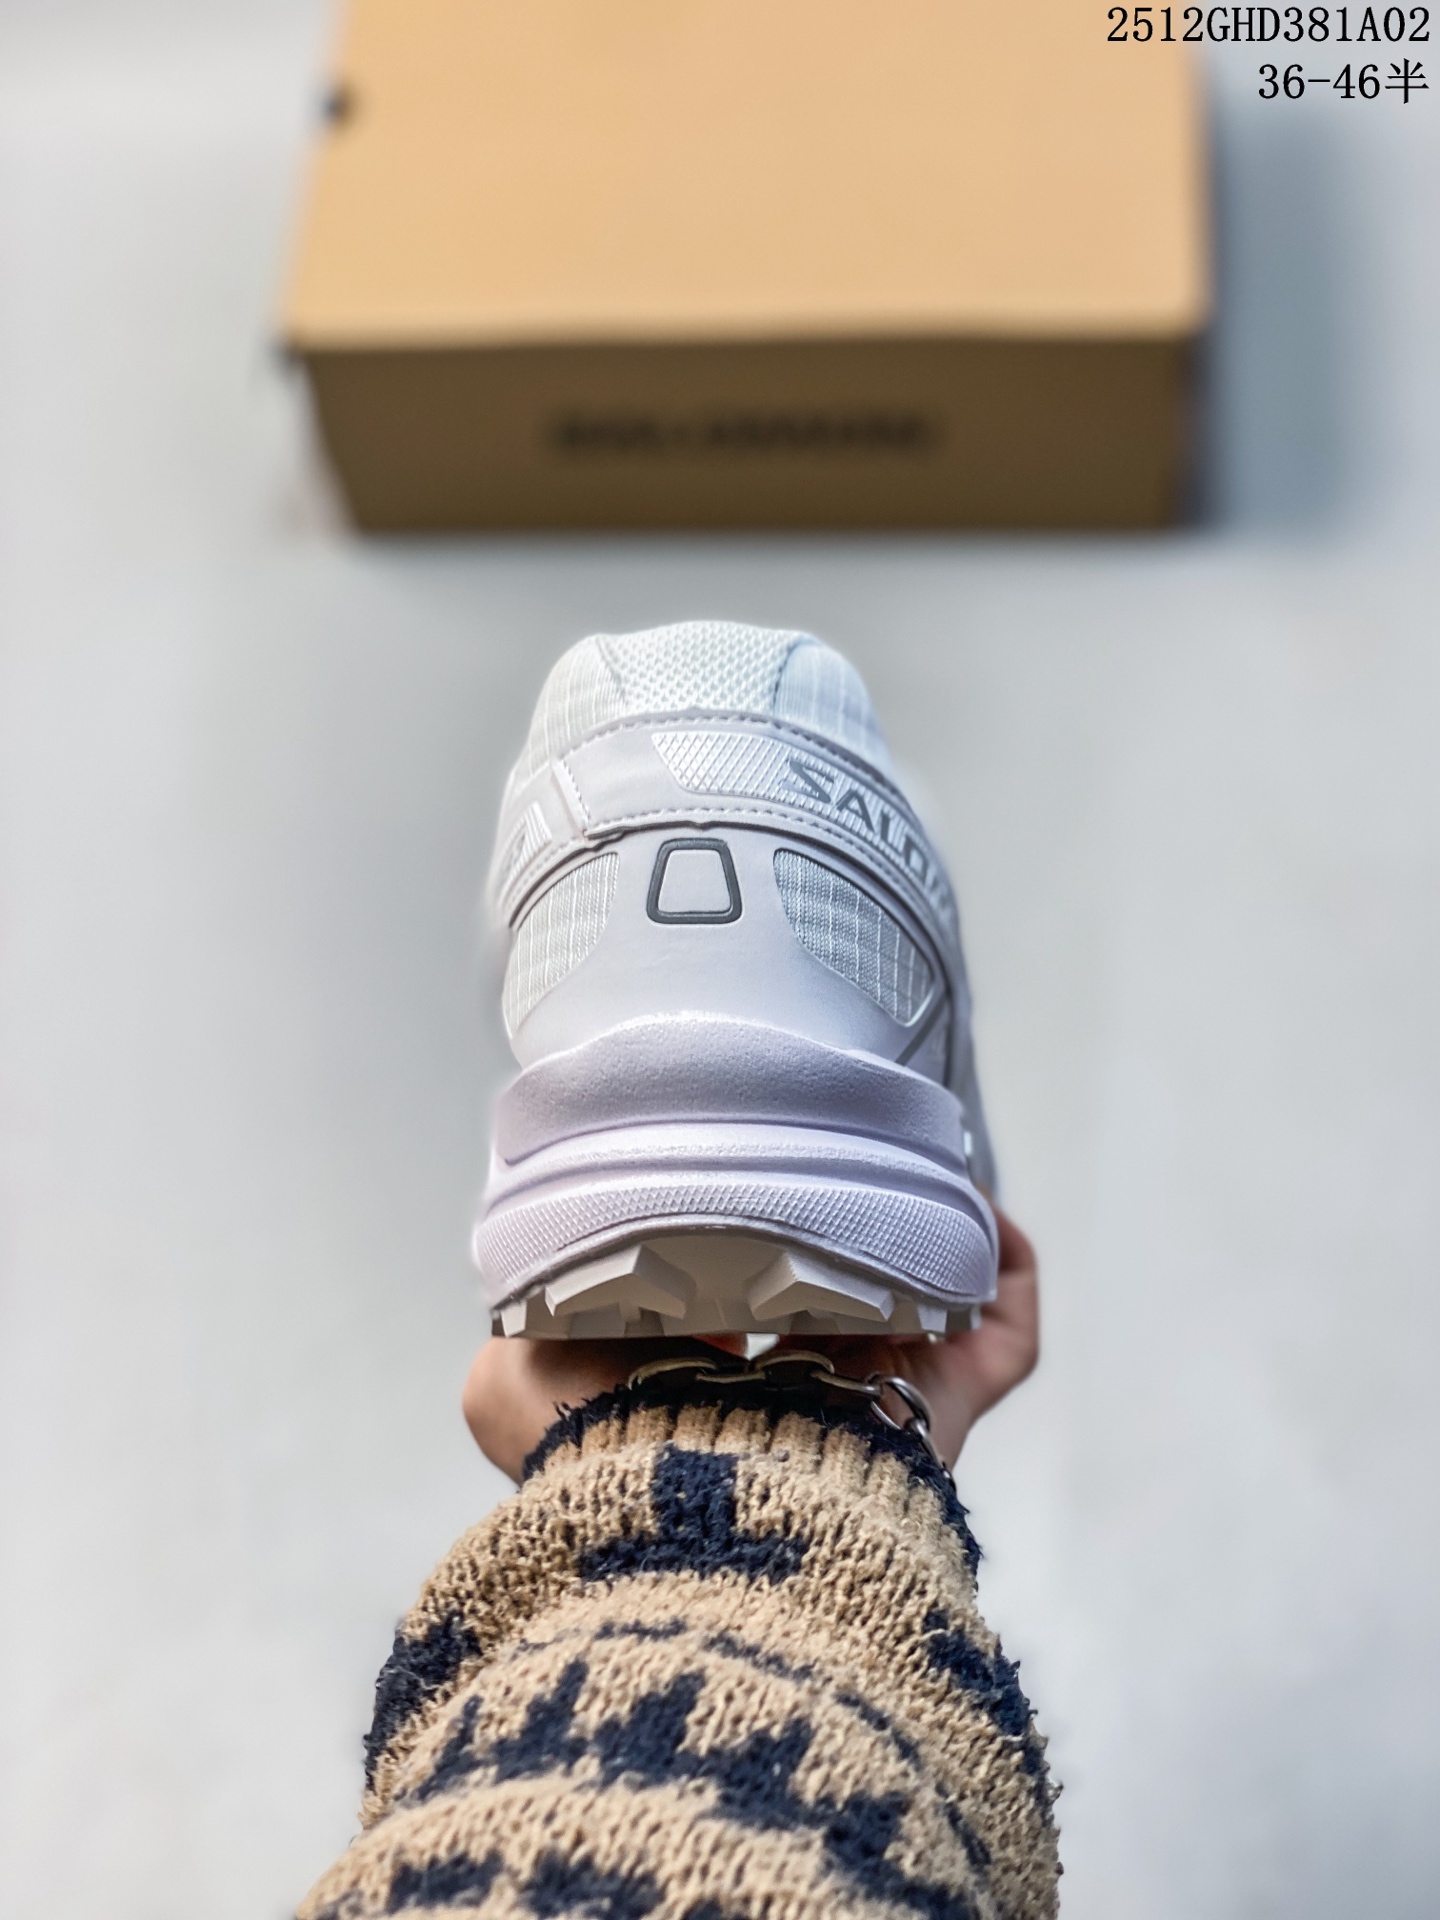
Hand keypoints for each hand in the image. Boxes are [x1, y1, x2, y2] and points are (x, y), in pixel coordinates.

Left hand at [462, 1208, 1039, 1480]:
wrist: (687, 1521)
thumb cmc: (597, 1447)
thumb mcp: (510, 1376)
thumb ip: (529, 1311)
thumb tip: (550, 1270)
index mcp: (703, 1391)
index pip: (737, 1311)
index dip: (742, 1243)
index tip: (741, 1181)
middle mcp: (796, 1401)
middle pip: (847, 1300)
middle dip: (849, 1230)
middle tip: (843, 1158)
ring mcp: (881, 1409)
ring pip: (929, 1307)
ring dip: (927, 1232)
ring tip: (913, 1166)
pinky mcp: (948, 1411)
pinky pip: (1001, 1337)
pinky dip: (1001, 1269)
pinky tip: (975, 1211)